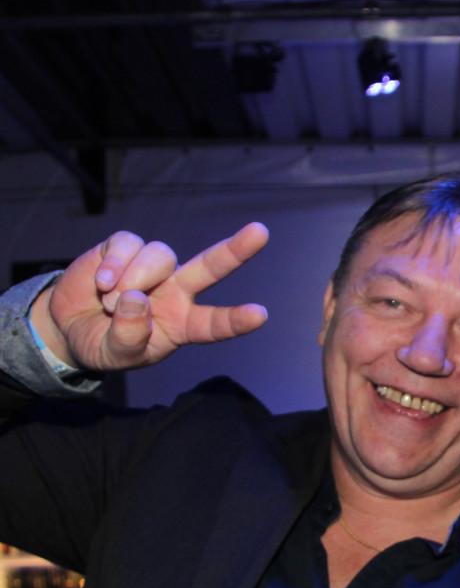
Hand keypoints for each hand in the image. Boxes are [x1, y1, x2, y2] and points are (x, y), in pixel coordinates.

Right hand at [30, 224, 268, 370]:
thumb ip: (128, 336)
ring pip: (160, 257)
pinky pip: (129, 245)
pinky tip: (100, 282)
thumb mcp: (115, 355)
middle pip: (210, 267)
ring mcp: (154, 267)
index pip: (214, 323)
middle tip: (260, 232)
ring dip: (132, 281)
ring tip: (110, 303)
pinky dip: (113, 265)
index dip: (236, 320)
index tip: (258, 315)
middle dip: (235, 250)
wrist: (70, 324)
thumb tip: (136, 299)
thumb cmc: (104, 343)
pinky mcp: (127, 247)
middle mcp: (176, 291)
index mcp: (182, 324)